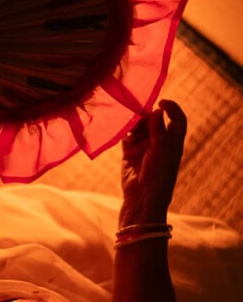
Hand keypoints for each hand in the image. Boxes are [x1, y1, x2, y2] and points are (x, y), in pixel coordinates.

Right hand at [119, 99, 186, 226]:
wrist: (142, 199)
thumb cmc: (159, 177)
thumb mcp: (162, 151)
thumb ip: (159, 129)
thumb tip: (157, 110)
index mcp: (174, 142)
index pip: (177, 120)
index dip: (172, 108)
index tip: (161, 102)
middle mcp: (159, 142)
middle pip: (154, 120)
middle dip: (146, 114)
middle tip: (138, 113)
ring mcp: (143, 147)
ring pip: (138, 126)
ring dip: (134, 123)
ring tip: (130, 126)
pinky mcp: (129, 152)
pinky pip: (126, 135)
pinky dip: (125, 132)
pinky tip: (126, 135)